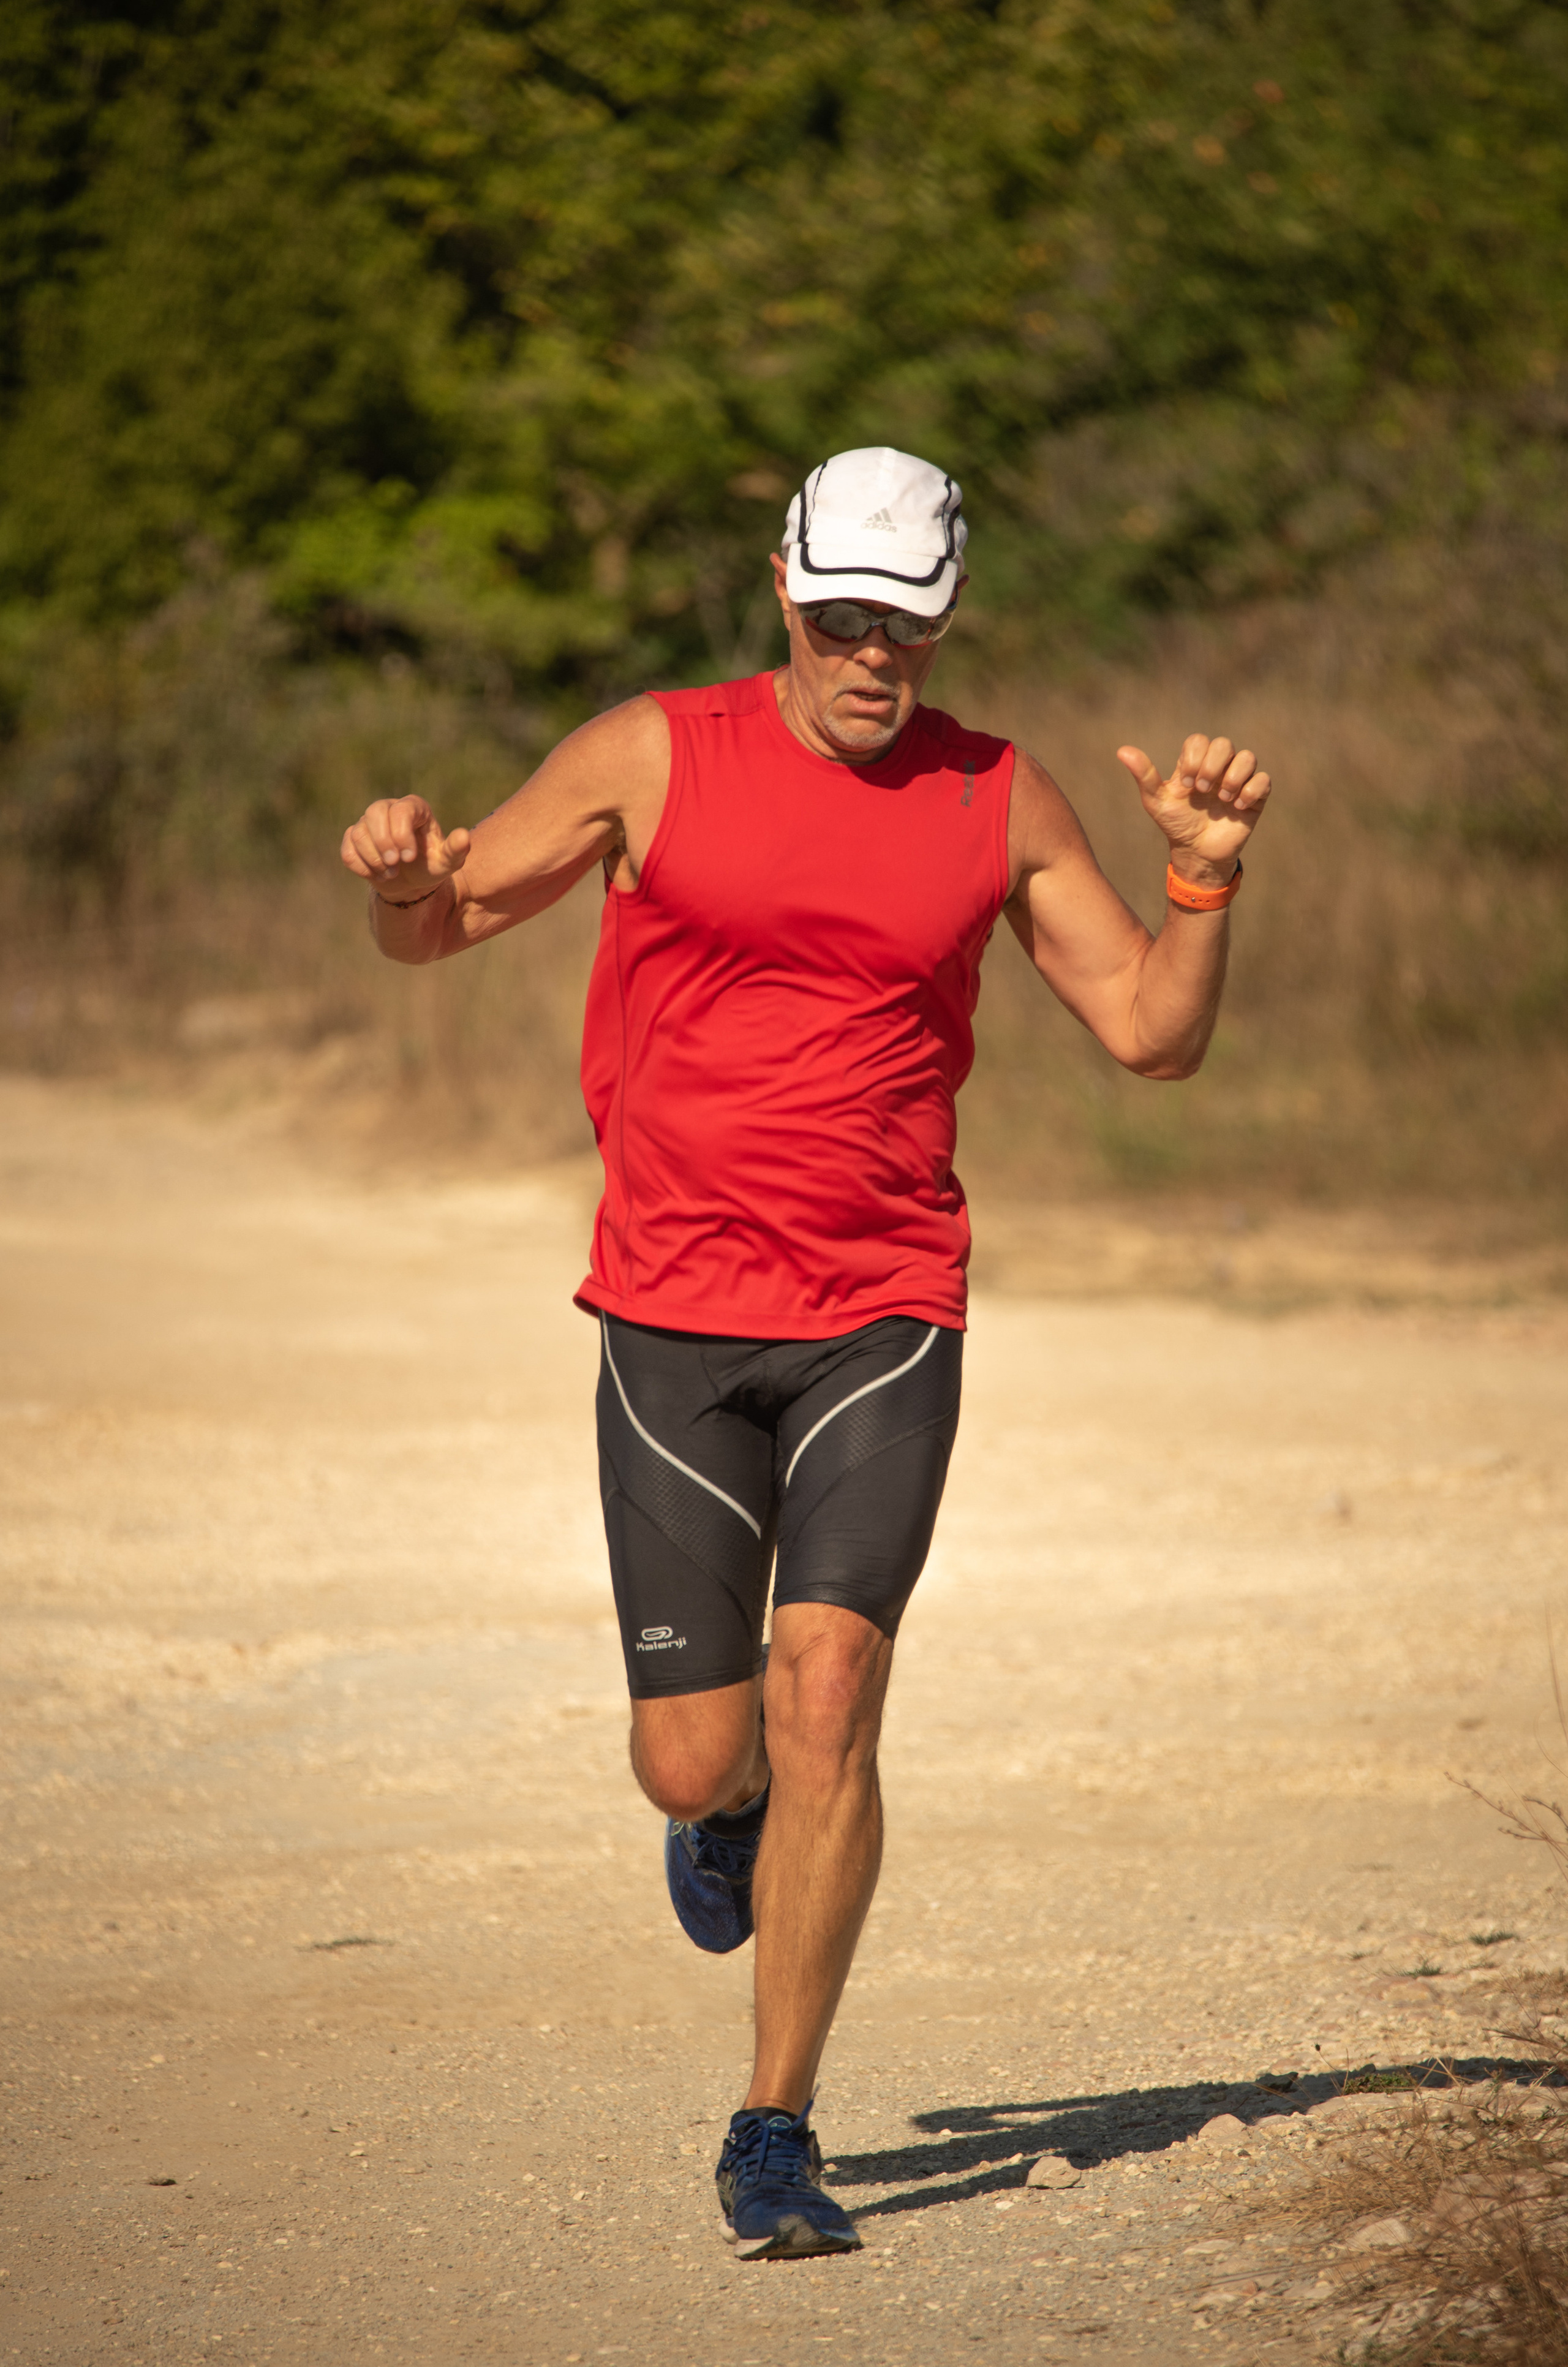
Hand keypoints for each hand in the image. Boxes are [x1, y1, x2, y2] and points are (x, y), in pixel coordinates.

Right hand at [339, 795, 471, 902]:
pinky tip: (376, 874)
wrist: (411, 882)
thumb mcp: (448, 861)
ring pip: (358, 833)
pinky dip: (360, 866)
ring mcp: (368, 823)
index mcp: (414, 808)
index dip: (402, 835)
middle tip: (395, 864)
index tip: (410, 858)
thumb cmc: (431, 866)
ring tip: (391, 873)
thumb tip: (463, 837)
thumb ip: (456, 849)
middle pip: (374, 812)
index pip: (401, 810)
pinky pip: (347, 850)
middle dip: (383, 842)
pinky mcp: (353, 839)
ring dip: (374, 858)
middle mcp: (388, 809)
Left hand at [1115, 734, 1270, 882]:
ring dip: (1233, 777)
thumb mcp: (1156, 802)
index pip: (1199, 741)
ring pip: (1248, 757)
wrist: (1197, 854)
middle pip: (1224, 744)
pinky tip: (1237, 807)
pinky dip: (1251, 791)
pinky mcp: (1255, 797)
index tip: (1185, 784)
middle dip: (1212, 766)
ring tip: (1222, 799)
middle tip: (1201, 791)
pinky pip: (1264, 780)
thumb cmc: (1176, 825)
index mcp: (1195, 764)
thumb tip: (1121, 751)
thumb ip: (1144, 775)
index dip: (1193, 757)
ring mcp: (1238, 780)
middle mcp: (1219, 767)